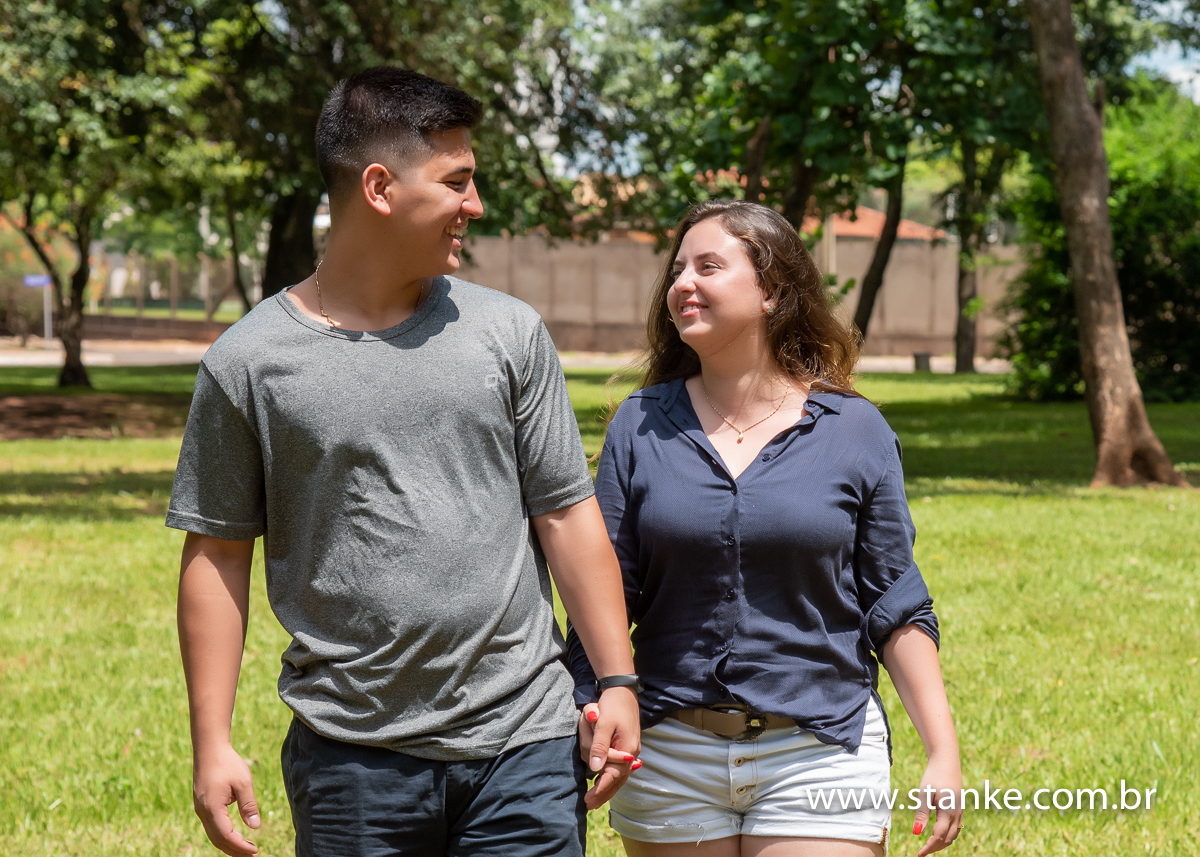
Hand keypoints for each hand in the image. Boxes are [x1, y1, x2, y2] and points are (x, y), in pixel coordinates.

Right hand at [192, 743, 260, 855]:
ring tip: (246, 849)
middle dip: (234, 850)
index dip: (240, 846)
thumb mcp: (243, 782)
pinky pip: (211, 826)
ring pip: (213, 835)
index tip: (254, 851)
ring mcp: (200, 809)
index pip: (226, 836)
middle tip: (253, 854)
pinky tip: (235, 835)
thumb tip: (255, 827)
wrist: (209, 749)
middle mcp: (203, 812)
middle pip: (217, 840)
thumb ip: (249, 805)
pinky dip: (223, 835)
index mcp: (212, 808)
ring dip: (228, 844)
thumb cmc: (228, 763)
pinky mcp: (202, 805)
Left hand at [579, 688, 641, 808]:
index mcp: (627, 749)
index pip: (612, 776)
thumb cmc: (612, 706)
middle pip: (617, 780)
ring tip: (594, 798)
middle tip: (589, 805)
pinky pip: (619, 768)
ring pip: (619, 776)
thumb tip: (595, 769)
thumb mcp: (603, 724)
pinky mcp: (626, 747)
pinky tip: (604, 783)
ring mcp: (630, 751)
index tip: (588, 800)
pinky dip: (611, 778)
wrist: (623, 691)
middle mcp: (631, 753)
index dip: (600, 789)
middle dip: (603, 793)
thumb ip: (599, 747)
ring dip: (607, 787)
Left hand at [912, 754, 962, 855]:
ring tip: (929, 847)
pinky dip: (947, 835)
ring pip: (954, 835)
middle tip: (922, 852)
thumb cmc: (933, 775)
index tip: (919, 854)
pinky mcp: (959, 808)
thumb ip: (921, 814)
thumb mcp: (924, 794)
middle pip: (948, 839)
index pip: (939, 836)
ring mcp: (960, 811)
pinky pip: (956, 828)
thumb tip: (916, 832)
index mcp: (948, 811)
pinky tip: (938, 835)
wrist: (946, 761)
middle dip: (935, 848)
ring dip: (942, 843)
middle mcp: (957, 814)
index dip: (929, 847)